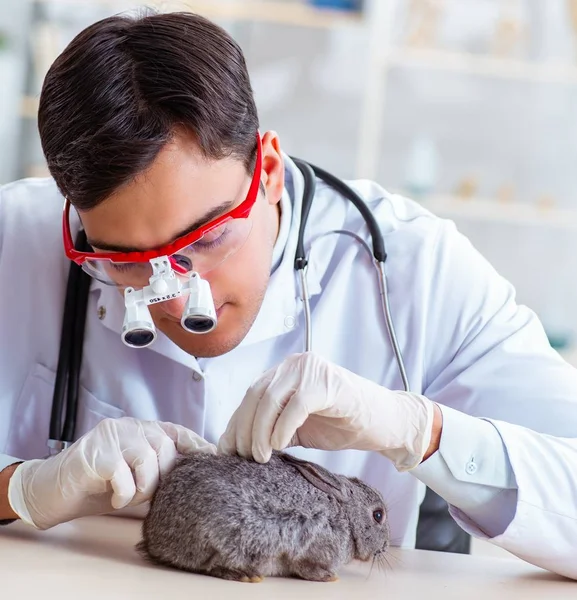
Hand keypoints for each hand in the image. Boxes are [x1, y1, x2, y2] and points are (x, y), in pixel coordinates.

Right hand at [8, 417, 215, 529]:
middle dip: (163, 476)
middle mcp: (128, 426)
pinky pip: (124, 475)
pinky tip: (114, 497)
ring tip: (128, 496)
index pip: (176, 431)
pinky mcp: (95, 454)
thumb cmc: (98, 484)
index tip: (214, 456)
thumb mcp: (135, 473)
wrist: (51, 490)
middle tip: (147, 493)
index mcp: (140, 429)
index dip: (197, 443)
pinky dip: (124, 493)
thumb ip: (159, 467)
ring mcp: (111, 436)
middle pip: (165, 447)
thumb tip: (194, 474)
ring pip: (148, 459)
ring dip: (144, 487)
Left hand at [218, 352, 437, 469]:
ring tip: (260, 457)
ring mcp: (311, 370)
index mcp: (286, 371)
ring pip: (270, 399)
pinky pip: (295, 406)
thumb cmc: (343, 423)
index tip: (227, 450)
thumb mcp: (299, 427)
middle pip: (256, 395)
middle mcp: (295, 364)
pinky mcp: (326, 383)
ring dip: (259, 431)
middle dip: (244, 429)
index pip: (252, 394)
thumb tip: (237, 445)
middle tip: (242, 458)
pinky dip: (282, 428)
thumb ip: (272, 428)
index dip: (236, 423)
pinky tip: (278, 447)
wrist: (385, 422)